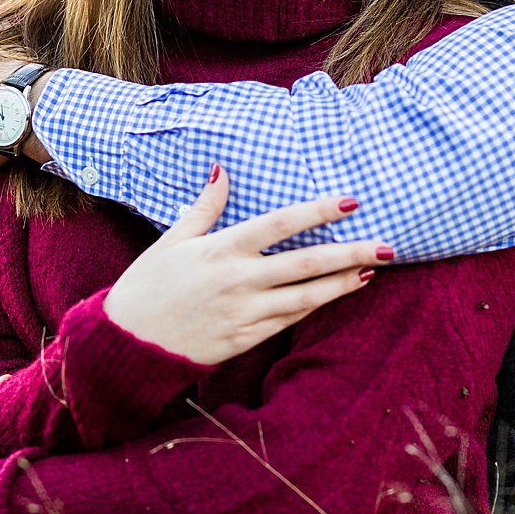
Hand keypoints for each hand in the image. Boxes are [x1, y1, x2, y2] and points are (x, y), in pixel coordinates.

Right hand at [103, 167, 392, 365]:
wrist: (127, 343)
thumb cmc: (147, 285)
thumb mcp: (172, 239)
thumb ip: (206, 207)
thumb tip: (223, 169)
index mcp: (221, 250)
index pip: (279, 225)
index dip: (317, 212)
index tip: (350, 202)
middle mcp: (238, 281)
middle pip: (305, 264)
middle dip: (349, 253)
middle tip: (387, 245)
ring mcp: (244, 314)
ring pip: (306, 298)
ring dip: (342, 284)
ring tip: (372, 270)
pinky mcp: (245, 339)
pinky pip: (289, 321)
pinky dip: (317, 307)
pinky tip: (339, 294)